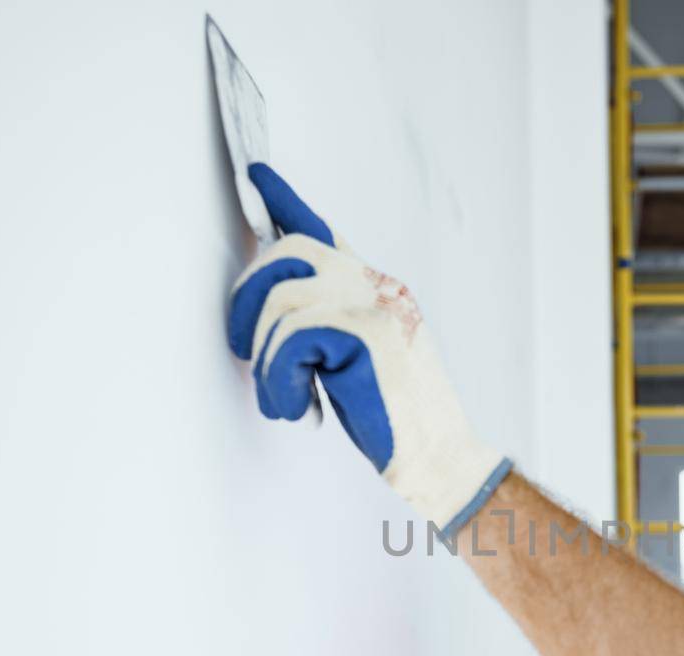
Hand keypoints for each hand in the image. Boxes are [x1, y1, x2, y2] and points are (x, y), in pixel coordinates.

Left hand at [226, 163, 510, 533]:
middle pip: (288, 254)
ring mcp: (374, 305)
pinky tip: (295, 407)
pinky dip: (279, 380)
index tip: (256, 172)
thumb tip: (273, 310)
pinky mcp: (365, 335)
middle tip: (243, 350)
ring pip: (281, 302)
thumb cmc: (398, 417)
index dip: (285, 200)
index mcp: (377, 288)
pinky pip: (290, 340)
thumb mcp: (361, 358)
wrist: (439, 455)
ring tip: (282, 397)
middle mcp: (378, 285)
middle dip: (248, 300)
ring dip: (265, 358)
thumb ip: (329, 323)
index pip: (324, 232)